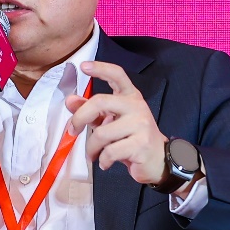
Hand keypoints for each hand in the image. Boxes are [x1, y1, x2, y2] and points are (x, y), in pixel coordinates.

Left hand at [66, 61, 167, 183]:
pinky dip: (103, 160)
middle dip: (79, 118)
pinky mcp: (141, 144)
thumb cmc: (132, 138)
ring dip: (91, 148)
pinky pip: (110, 151)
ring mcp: (141, 125)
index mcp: (130, 97)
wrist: (159, 160)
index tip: (83, 66)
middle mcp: (136, 106)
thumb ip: (91, 111)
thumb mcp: (111, 121)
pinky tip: (105, 162)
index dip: (100, 68)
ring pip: (102, 133)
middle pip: (100, 102)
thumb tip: (70, 101)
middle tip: (73, 130)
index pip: (117, 75)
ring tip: (94, 155)